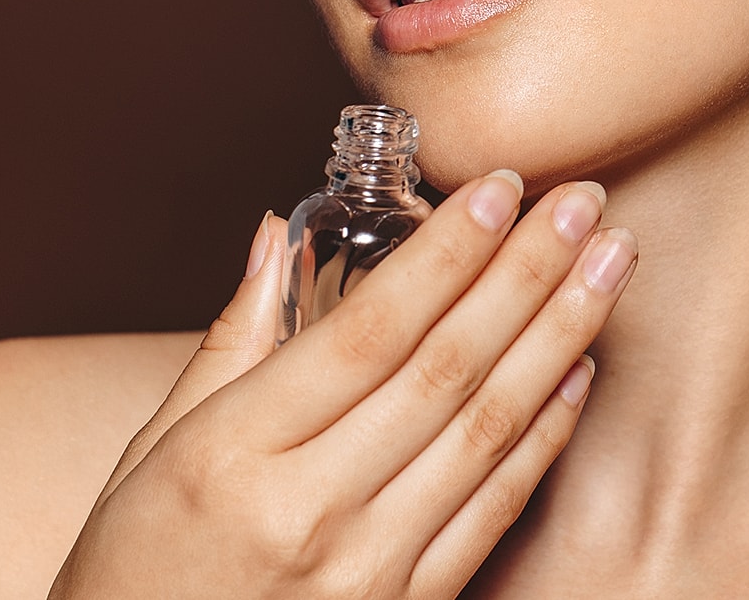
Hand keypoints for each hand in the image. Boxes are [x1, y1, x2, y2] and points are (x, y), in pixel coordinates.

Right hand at [49, 173, 635, 598]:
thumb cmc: (135, 572)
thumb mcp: (151, 450)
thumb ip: (232, 338)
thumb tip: (280, 235)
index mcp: (234, 455)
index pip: (369, 331)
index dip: (445, 254)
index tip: (501, 187)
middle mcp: (310, 511)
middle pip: (446, 368)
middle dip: (527, 273)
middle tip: (584, 202)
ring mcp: (367, 571)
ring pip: (488, 429)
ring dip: (561, 336)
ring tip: (612, 262)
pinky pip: (494, 512)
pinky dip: (546, 435)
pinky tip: (581, 368)